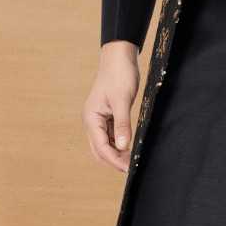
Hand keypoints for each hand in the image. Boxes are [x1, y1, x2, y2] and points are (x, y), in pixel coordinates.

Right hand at [82, 41, 139, 171]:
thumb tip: (123, 146)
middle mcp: (92, 121)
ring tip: (133, 160)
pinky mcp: (108, 115)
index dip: (115, 160)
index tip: (129, 168)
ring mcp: (99, 119)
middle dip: (114, 160)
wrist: (119, 56)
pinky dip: (119, 143)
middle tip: (132, 168)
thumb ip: (122, 125)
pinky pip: (111, 135)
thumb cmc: (119, 75)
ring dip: (117, 153)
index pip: (101, 147)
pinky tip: (130, 147)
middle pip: (100, 149)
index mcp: (91, 118)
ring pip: (105, 144)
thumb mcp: (122, 101)